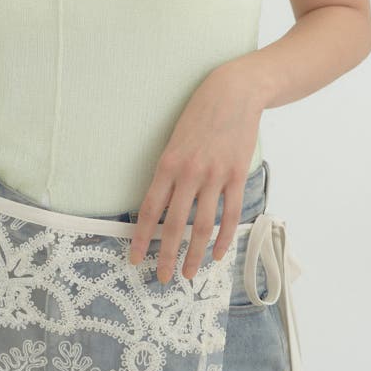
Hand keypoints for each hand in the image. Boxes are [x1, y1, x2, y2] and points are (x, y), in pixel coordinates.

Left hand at [128, 66, 266, 282]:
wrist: (233, 93)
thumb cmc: (199, 113)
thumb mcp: (174, 138)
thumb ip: (169, 170)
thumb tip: (161, 203)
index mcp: (168, 163)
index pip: (149, 208)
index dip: (140, 237)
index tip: (134, 257)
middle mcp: (189, 173)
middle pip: (175, 224)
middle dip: (166, 255)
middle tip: (161, 278)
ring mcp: (215, 175)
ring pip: (203, 225)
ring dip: (195, 254)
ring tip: (189, 274)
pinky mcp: (236, 176)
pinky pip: (229, 214)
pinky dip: (223, 238)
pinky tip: (217, 254)